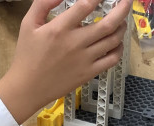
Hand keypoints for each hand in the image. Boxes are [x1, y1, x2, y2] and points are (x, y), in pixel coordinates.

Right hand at [0, 0, 132, 123]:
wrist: (28, 88)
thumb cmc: (27, 55)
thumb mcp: (28, 23)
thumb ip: (43, 3)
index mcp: (60, 29)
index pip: (86, 5)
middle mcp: (75, 43)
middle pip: (108, 23)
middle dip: (122, 9)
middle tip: (126, 1)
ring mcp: (85, 60)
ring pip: (113, 40)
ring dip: (121, 27)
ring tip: (121, 21)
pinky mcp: (89, 73)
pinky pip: (112, 59)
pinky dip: (119, 48)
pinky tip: (116, 43)